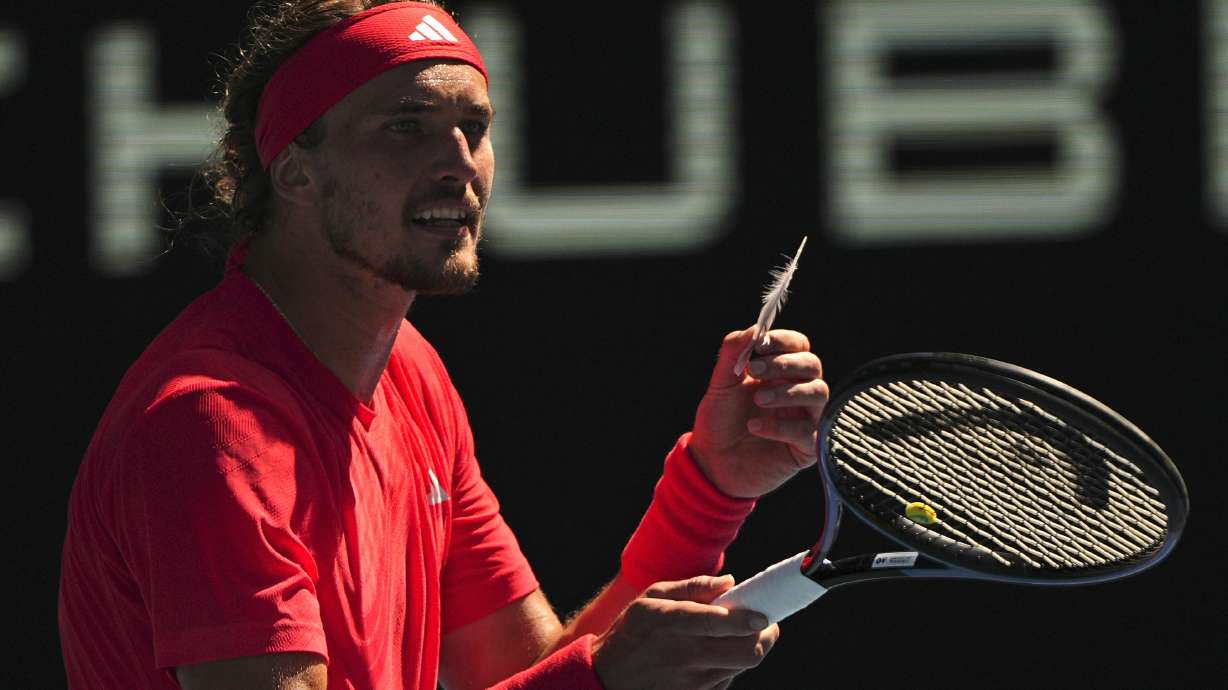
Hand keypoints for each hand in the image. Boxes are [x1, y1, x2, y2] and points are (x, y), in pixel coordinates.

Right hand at [592, 575, 778, 689]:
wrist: (609, 677)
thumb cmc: (632, 631)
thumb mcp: (651, 598)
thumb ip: (692, 587)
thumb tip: (730, 582)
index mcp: (674, 624)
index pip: (719, 623)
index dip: (747, 620)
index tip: (763, 615)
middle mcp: (686, 656)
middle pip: (746, 653)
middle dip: (764, 638)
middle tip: (763, 625)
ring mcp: (693, 682)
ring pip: (741, 667)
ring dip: (749, 649)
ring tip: (738, 636)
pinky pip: (727, 681)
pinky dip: (731, 666)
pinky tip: (716, 656)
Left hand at [690, 327, 827, 497]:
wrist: (712, 463)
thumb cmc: (720, 421)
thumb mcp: (721, 384)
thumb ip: (734, 353)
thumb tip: (755, 328)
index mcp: (780, 372)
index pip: (798, 346)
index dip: (784, 341)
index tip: (761, 343)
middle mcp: (798, 391)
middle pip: (812, 365)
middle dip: (785, 364)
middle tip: (755, 370)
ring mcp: (805, 418)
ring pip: (818, 393)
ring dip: (788, 392)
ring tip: (758, 399)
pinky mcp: (807, 447)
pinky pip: (808, 431)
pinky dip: (781, 426)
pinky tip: (754, 427)